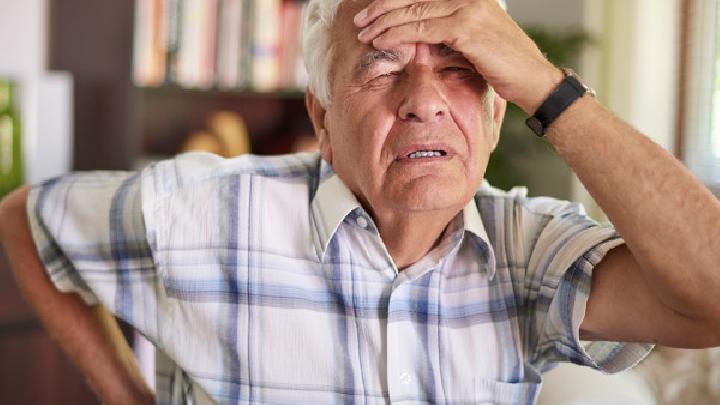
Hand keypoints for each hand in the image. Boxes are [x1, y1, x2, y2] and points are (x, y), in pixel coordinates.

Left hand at [354, 0, 563, 113]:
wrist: (533, 80)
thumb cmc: (505, 66)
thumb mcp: (475, 41)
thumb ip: (451, 31)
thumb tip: (422, 34)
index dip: (395, 1)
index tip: (372, 12)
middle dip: (383, 8)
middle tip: (360, 20)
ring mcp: (469, 8)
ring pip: (415, 12)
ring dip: (384, 22)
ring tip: (364, 32)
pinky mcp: (467, 28)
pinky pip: (423, 29)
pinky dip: (398, 34)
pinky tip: (381, 40)